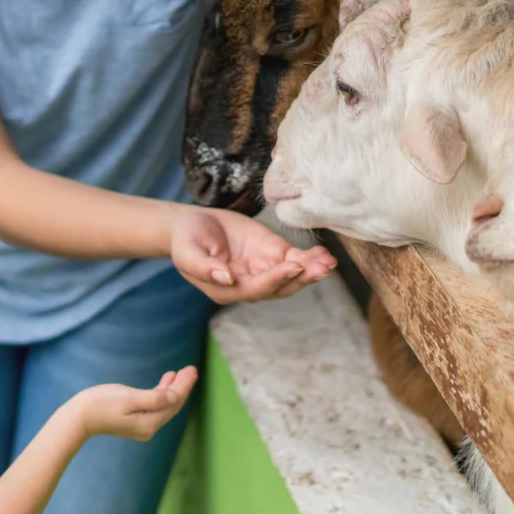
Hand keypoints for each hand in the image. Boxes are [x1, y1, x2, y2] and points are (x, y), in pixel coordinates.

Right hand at [71, 367, 199, 441]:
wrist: (79, 418)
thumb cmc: (101, 404)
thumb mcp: (129, 398)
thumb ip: (154, 398)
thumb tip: (175, 396)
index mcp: (150, 423)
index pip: (174, 402)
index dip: (185, 386)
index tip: (192, 370)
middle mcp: (149, 428)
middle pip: (172, 405)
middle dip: (182, 387)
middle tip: (191, 369)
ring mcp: (142, 426)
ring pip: (164, 405)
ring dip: (173, 389)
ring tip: (181, 372)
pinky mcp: (135, 421)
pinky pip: (155, 406)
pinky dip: (161, 393)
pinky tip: (165, 381)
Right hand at [172, 207, 335, 303]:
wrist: (192, 224)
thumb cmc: (185, 240)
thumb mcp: (186, 252)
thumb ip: (203, 267)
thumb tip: (227, 278)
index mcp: (228, 289)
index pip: (256, 288)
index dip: (276, 279)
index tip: (293, 266)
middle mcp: (249, 284)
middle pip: (280, 287)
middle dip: (302, 278)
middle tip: (321, 268)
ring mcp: (262, 269)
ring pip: (292, 276)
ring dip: (311, 271)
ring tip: (328, 262)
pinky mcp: (271, 254)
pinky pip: (295, 260)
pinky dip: (311, 259)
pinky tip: (325, 254)